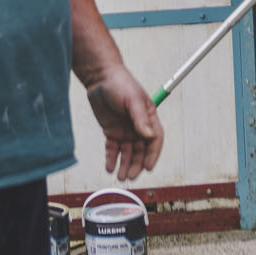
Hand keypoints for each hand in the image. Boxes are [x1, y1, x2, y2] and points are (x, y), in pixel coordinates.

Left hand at [84, 64, 164, 181]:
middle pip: (141, 150)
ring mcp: (124, 130)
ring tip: (120, 176)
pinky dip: (111, 159)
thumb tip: (149, 136)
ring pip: (127, 152)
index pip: (155, 139)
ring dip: (124, 165)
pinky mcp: (111, 131)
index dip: (153, 154)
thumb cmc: (120, 83)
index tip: (148, 167)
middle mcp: (138, 126)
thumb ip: (140, 118)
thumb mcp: (132, 99)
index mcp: (148, 118)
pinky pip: (112, 149)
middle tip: (130, 176)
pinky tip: (109, 167)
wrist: (99, 77)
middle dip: (136, 164)